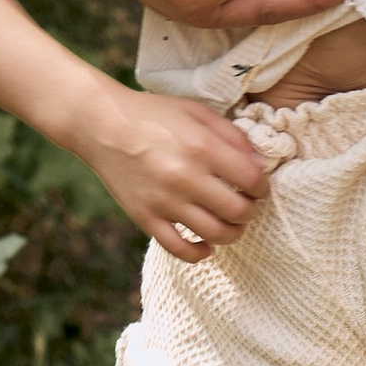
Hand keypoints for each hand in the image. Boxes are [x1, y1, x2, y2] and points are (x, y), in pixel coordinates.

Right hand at [83, 91, 271, 260]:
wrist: (103, 125)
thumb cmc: (154, 115)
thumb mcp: (198, 112)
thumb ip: (232, 136)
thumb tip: (259, 164)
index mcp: (202, 147)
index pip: (252, 181)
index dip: (263, 187)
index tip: (258, 187)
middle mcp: (186, 178)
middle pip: (238, 212)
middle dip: (250, 212)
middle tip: (246, 206)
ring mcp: (164, 202)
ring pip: (214, 234)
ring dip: (232, 233)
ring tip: (230, 224)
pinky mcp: (146, 217)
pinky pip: (179, 249)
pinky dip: (199, 253)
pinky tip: (205, 245)